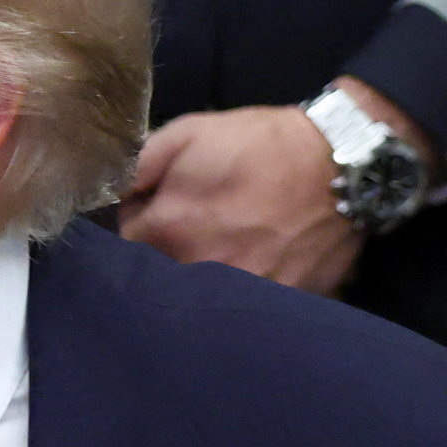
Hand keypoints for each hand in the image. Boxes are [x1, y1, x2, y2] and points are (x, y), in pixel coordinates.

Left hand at [121, 98, 387, 291]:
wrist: (340, 164)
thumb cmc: (261, 144)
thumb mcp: (188, 133)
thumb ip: (137, 168)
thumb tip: (106, 200)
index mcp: (168, 229)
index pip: (118, 252)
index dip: (128, 234)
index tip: (144, 222)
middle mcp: (198, 270)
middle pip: (154, 285)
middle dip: (158, 264)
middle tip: (182, 239)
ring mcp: (238, 294)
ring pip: (194, 303)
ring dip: (194, 286)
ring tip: (217, 255)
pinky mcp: (274, 305)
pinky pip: (238, 313)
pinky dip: (234, 300)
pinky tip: (248, 271)